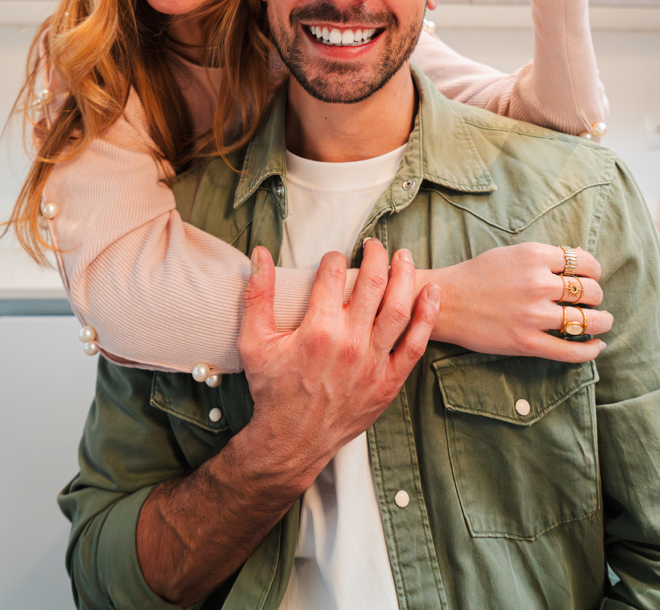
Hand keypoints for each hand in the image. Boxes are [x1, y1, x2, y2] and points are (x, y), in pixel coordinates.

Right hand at [238, 240, 438, 489]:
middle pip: (372, 283)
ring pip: (398, 307)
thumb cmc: (273, 390)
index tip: (334, 258)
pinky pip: (415, 344)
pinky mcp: (389, 381)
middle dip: (375, 256)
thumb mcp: (254, 341)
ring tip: (404, 257)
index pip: (333, 275)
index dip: (335, 258)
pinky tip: (431, 293)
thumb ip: (257, 295)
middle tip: (374, 245)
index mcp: (317, 330)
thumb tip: (259, 254)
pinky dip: (427, 316)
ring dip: (404, 276)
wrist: (293, 440)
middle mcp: (349, 343)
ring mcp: (372, 363)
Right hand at [431, 243, 611, 361]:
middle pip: (590, 291)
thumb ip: (544, 257)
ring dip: (602, 322)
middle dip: (595, 296)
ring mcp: (534, 315)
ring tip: (602, 322)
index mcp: (534, 256)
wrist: (446, 302)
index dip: (593, 271)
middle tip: (590, 301)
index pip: (584, 262)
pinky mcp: (528, 342)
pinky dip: (590, 350)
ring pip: (588, 320)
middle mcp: (538, 283)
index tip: (590, 277)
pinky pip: (571, 350)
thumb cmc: (477, 275)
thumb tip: (578, 256)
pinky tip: (596, 346)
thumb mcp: (511, 253)